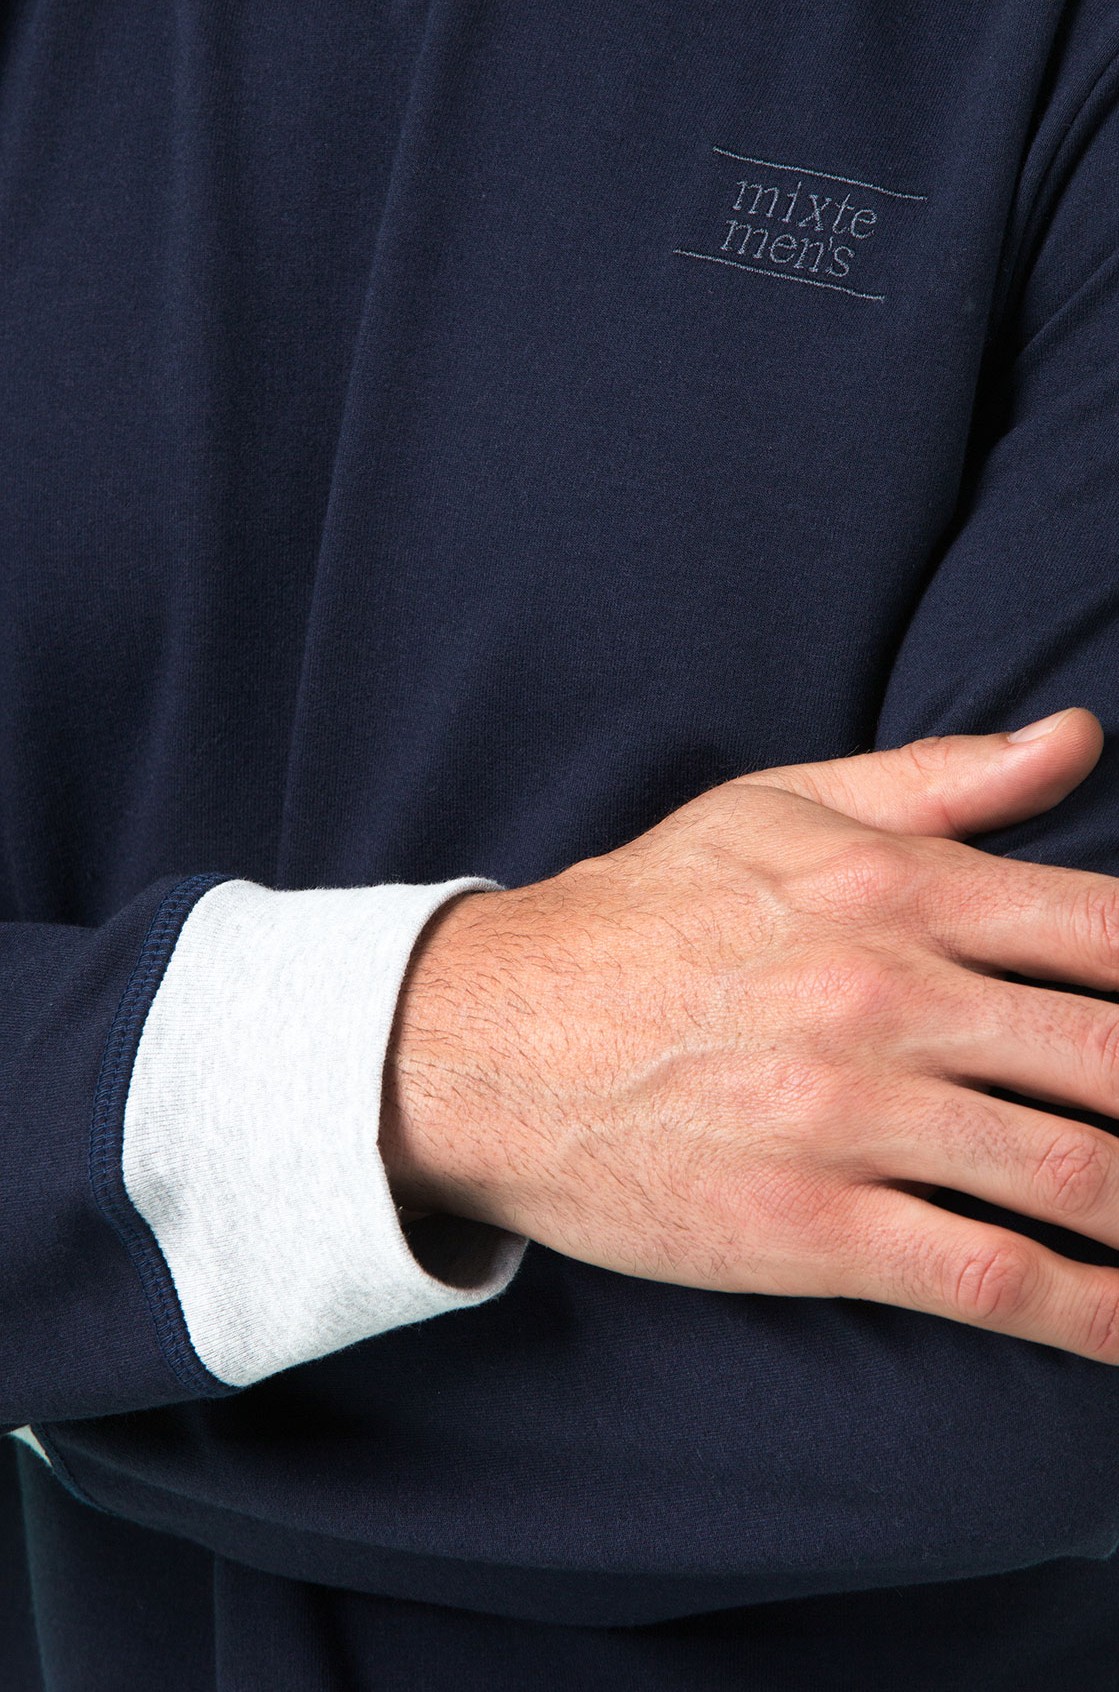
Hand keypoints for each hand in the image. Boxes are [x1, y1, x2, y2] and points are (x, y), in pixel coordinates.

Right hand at [380, 709, 1118, 1363]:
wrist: (488, 1035)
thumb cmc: (642, 914)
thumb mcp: (776, 809)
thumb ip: (938, 780)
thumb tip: (1077, 739)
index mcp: (897, 888)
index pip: (1111, 932)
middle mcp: (891, 996)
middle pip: (1117, 1059)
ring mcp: (853, 1115)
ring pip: (1078, 1173)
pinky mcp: (810, 1223)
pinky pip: (986, 1276)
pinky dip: (1089, 1312)